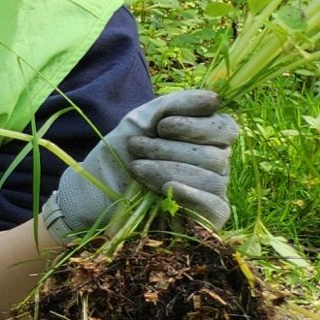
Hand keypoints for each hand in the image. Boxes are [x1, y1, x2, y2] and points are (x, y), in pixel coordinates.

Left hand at [43, 89, 238, 237]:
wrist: (93, 191)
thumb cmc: (120, 154)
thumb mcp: (141, 121)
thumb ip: (175, 105)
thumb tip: (216, 99)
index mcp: (206, 141)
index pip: (226, 129)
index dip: (196, 126)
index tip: (162, 127)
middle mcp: (215, 166)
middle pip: (216, 155)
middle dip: (169, 149)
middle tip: (136, 147)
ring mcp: (212, 193)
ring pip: (212, 179)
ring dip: (167, 169)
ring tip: (136, 168)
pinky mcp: (204, 219)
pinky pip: (214, 207)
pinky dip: (191, 196)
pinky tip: (168, 190)